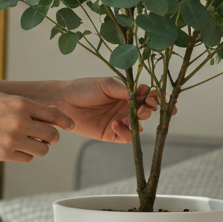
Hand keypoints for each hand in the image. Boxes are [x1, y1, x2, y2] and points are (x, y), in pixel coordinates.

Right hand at [0, 90, 75, 161]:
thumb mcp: (3, 97)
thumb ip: (24, 106)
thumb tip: (47, 115)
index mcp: (21, 103)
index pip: (55, 114)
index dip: (65, 121)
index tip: (69, 125)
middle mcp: (20, 121)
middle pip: (52, 135)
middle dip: (51, 136)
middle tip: (45, 135)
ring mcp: (12, 139)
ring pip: (42, 150)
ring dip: (39, 147)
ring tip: (28, 141)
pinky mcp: (3, 154)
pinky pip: (27, 158)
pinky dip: (25, 154)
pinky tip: (15, 147)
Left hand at [46, 76, 175, 143]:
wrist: (64, 101)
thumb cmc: (84, 88)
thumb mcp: (106, 84)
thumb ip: (125, 90)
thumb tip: (144, 93)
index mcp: (126, 93)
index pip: (147, 96)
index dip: (156, 98)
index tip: (158, 98)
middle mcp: (125, 107)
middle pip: (146, 111)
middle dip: (149, 109)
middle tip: (144, 107)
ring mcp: (120, 121)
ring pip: (139, 126)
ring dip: (139, 122)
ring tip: (130, 116)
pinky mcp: (111, 133)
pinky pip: (126, 137)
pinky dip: (126, 132)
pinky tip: (116, 124)